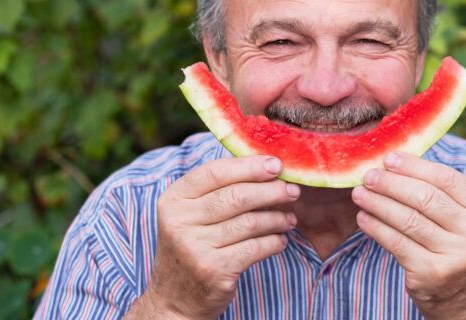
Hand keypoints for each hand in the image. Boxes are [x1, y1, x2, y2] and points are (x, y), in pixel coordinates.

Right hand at [128, 156, 299, 319]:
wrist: (175, 300)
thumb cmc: (192, 247)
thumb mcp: (190, 215)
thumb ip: (216, 190)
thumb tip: (264, 165)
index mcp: (173, 200)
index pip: (215, 172)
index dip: (249, 166)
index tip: (276, 165)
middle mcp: (179, 222)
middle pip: (237, 196)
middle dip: (271, 191)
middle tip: (292, 191)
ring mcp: (195, 248)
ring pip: (250, 222)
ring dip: (277, 218)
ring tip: (289, 219)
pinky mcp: (214, 270)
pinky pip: (256, 248)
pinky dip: (274, 242)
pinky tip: (280, 240)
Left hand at [351, 152, 465, 319]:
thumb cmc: (458, 249)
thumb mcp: (465, 221)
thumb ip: (442, 194)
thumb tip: (396, 163)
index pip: (447, 179)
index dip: (415, 166)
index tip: (389, 159)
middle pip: (426, 198)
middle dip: (392, 183)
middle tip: (368, 176)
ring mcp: (456, 256)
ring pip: (408, 219)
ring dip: (378, 203)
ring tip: (359, 194)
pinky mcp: (432, 273)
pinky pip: (397, 242)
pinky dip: (376, 227)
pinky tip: (363, 218)